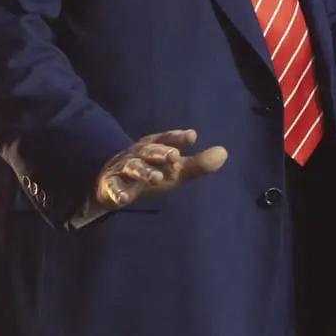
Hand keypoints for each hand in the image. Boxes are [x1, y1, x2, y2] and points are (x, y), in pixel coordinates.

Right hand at [92, 130, 226, 213]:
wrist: (111, 185)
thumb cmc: (151, 173)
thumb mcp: (175, 170)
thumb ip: (198, 164)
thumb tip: (224, 152)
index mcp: (154, 147)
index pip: (166, 138)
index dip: (178, 137)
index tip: (192, 136)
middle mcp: (139, 154)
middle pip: (149, 151)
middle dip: (161, 152)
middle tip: (175, 156)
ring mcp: (124, 170)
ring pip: (133, 167)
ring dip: (144, 172)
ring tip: (156, 178)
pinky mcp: (111, 186)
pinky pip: (113, 188)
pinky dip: (118, 192)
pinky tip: (124, 199)